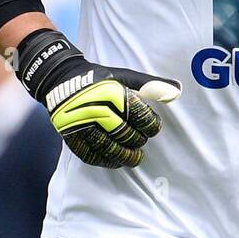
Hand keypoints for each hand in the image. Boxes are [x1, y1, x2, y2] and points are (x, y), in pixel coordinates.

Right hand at [12, 29, 180, 167]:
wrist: (60, 79)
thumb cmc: (99, 78)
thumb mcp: (124, 75)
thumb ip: (151, 84)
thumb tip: (178, 90)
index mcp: (111, 91)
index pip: (137, 114)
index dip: (150, 124)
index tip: (155, 128)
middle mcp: (95, 107)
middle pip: (123, 132)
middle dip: (137, 140)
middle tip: (143, 142)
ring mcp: (80, 122)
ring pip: (106, 145)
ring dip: (123, 155)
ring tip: (134, 159)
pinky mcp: (69, 133)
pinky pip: (88, 152)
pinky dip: (103, 160)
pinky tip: (114, 162)